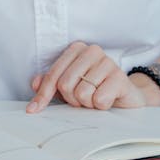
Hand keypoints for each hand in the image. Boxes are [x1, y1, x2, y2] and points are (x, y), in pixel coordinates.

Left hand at [27, 42, 147, 112]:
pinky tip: (108, 100)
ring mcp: (107, 62)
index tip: (33, 110)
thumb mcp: (69, 87)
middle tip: (83, 99)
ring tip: (96, 98)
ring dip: (88, 104)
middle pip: (65, 85)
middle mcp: (92, 51)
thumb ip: (51, 84)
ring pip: (81, 93)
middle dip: (72, 100)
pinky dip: (101, 106)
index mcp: (76, 49)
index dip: (43, 95)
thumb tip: (35, 83)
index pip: (53, 75)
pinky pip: (99, 99)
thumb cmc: (95, 89)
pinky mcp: (120, 77)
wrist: (126, 97)